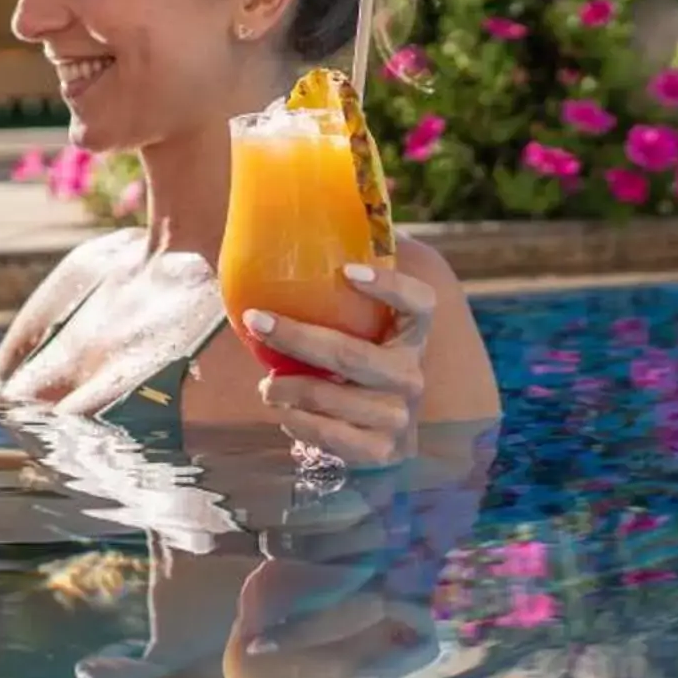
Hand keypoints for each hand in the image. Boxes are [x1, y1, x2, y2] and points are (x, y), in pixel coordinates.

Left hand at [242, 263, 435, 468]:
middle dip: (296, 336)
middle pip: (352, 353)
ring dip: (288, 389)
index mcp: (412, 335)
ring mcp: (400, 415)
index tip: (346, 271)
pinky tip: (285, 414)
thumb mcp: (360, 326)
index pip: (420, 304)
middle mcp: (412, 374)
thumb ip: (343, 285)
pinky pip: (332, 436)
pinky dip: (300, 423)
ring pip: (334, 397)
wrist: (376, 432)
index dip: (390, 286)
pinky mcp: (383, 450)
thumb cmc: (356, 364)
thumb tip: (301, 227)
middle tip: (257, 321)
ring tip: (267, 386)